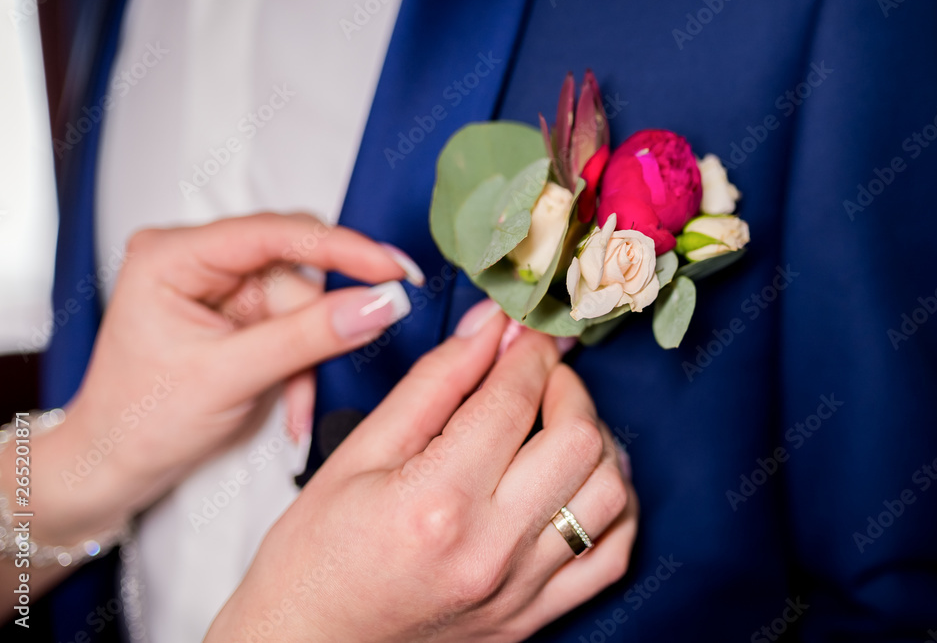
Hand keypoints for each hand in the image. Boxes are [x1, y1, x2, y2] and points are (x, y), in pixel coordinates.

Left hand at [30, 212, 415, 545]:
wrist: (115, 465)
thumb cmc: (137, 421)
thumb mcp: (228, 378)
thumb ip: (307, 337)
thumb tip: (374, 304)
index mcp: (173, 255)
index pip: (273, 233)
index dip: (341, 248)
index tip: (390, 268)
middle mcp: (197, 260)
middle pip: (295, 268)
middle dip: (320, 319)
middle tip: (366, 334)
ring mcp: (219, 287)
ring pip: (303, 302)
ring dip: (311, 355)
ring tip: (297, 401)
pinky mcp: (239, 314)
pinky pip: (297, 326)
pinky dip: (303, 363)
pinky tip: (292, 399)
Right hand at [207, 301, 638, 641]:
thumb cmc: (317, 554)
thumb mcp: (359, 452)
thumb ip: (432, 385)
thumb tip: (487, 329)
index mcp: (436, 501)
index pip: (514, 401)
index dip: (527, 351)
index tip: (524, 333)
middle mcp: (490, 550)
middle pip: (579, 441)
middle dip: (568, 388)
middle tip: (538, 375)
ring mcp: (519, 590)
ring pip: (610, 494)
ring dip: (596, 442)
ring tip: (560, 424)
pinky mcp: (533, 615)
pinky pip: (612, 556)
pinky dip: (613, 507)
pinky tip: (581, 482)